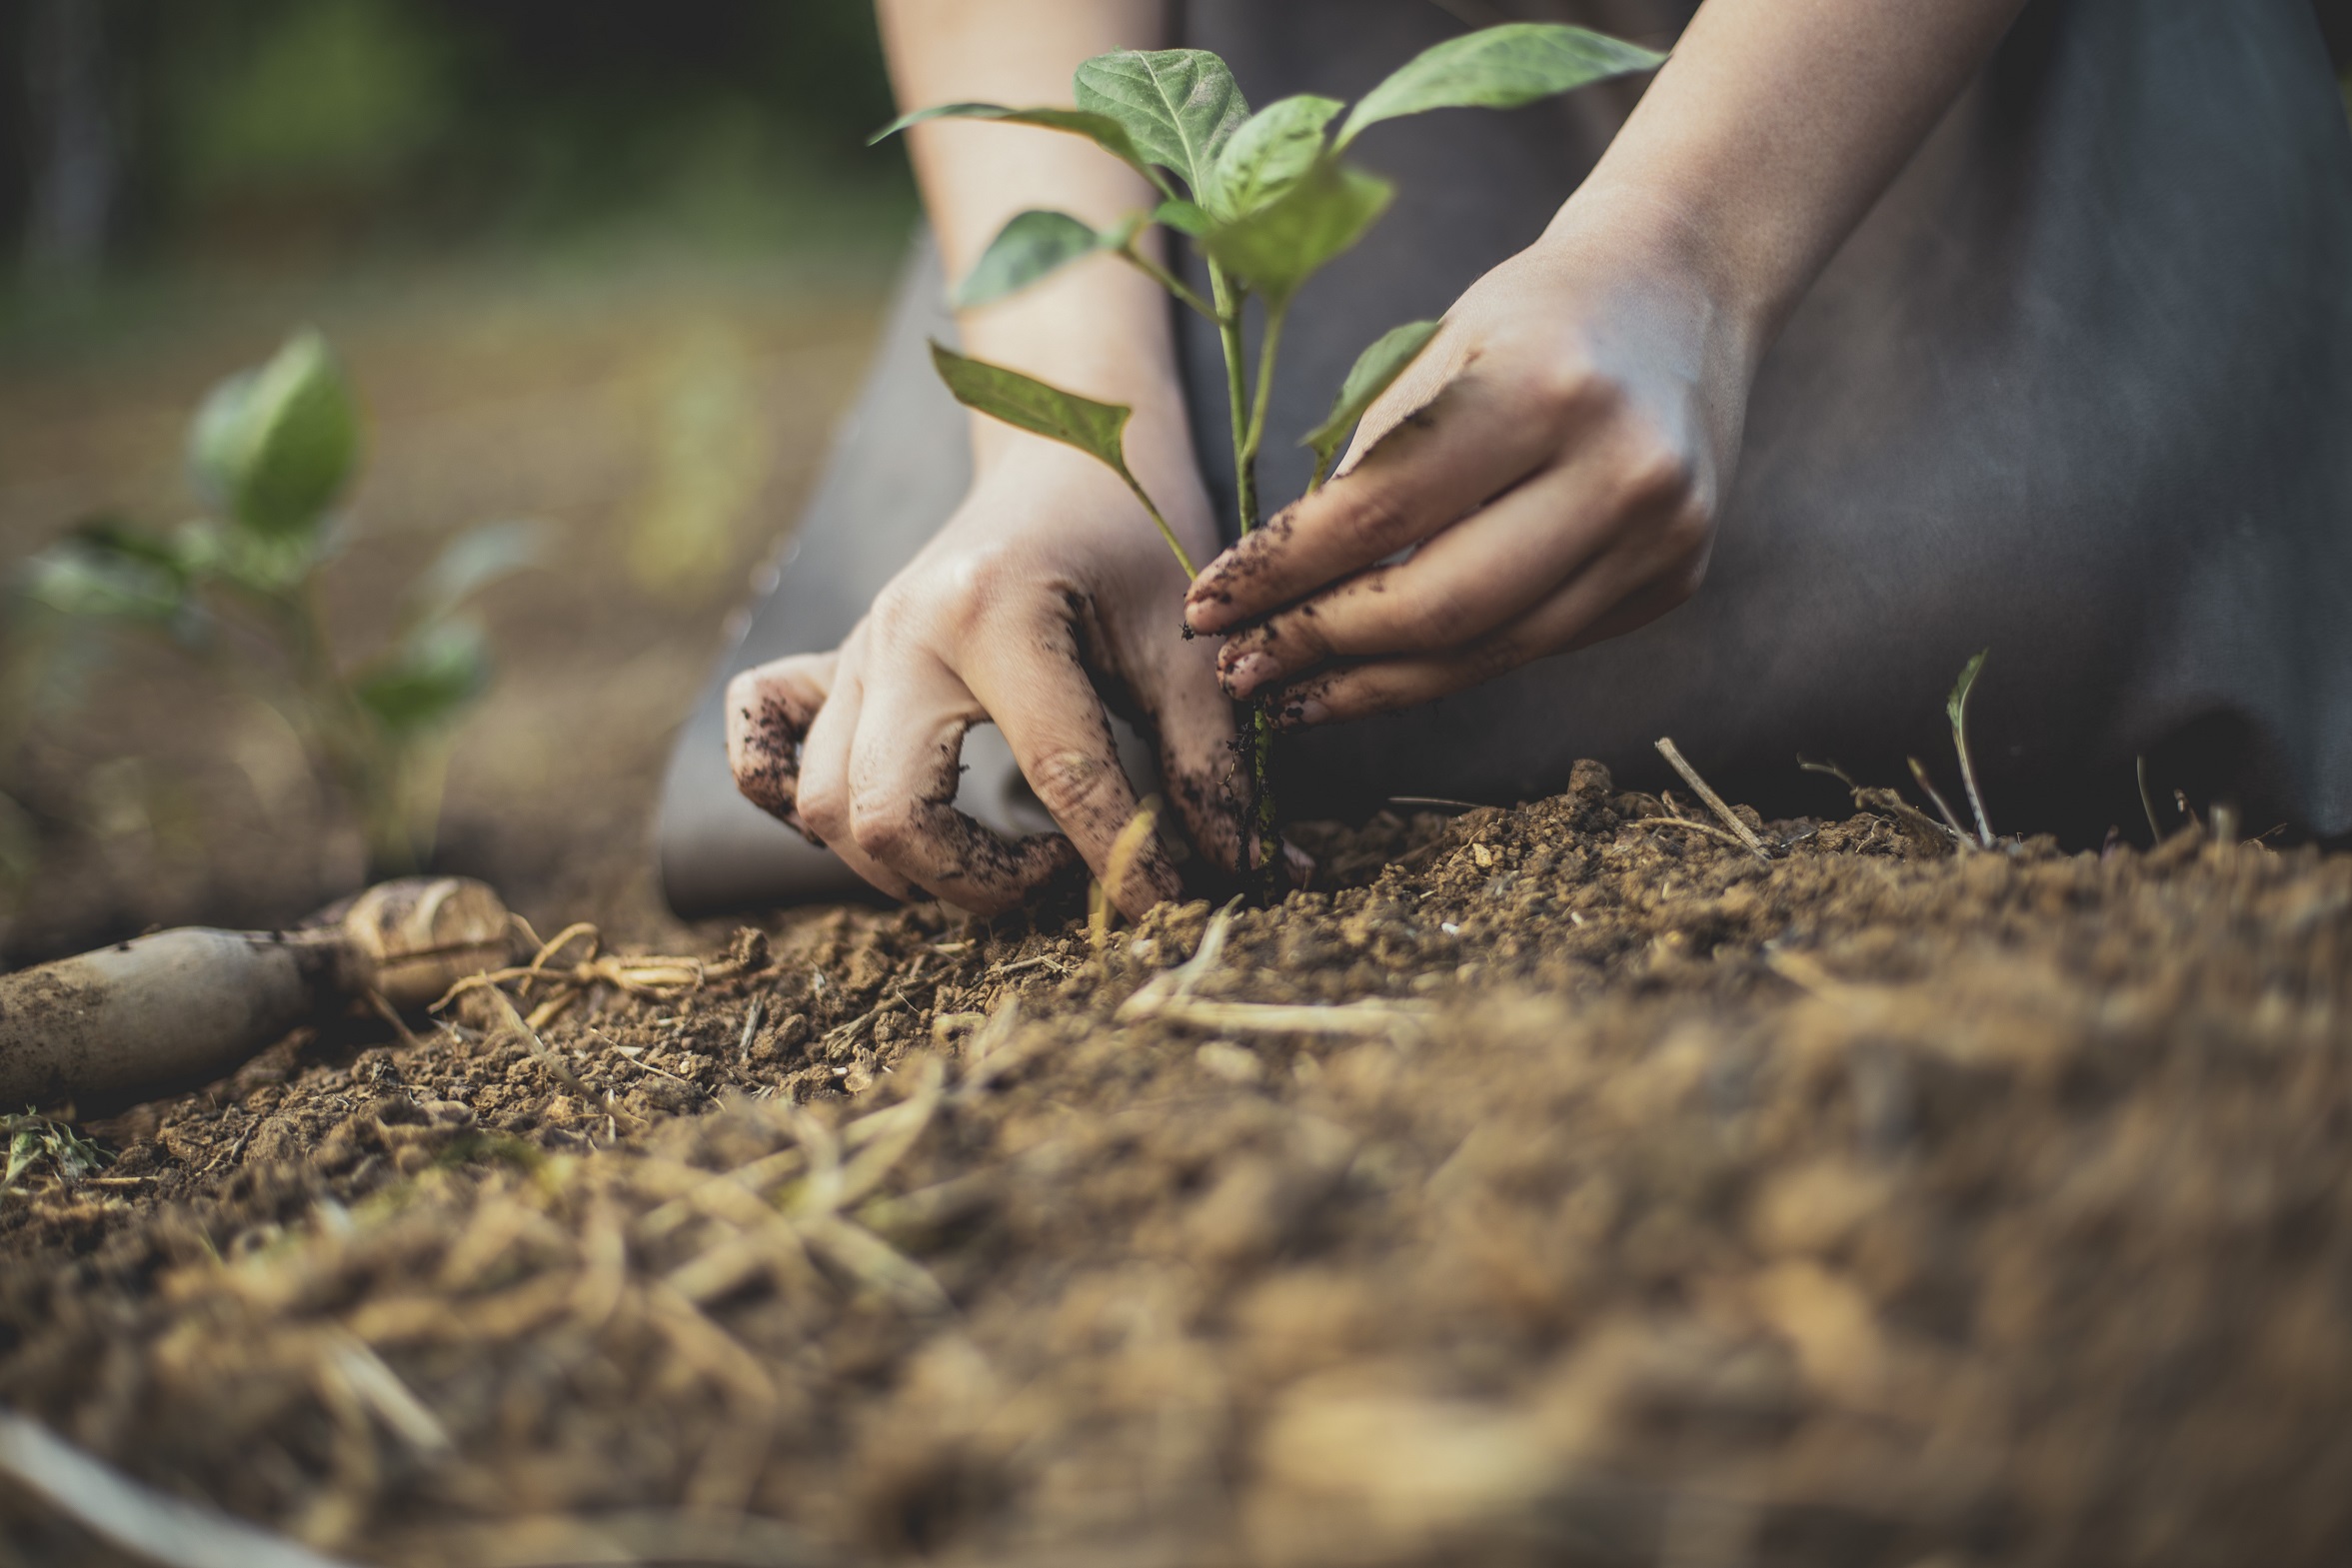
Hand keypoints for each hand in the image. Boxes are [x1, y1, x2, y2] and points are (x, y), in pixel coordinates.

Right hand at [727, 440, 1246, 918]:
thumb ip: (1217, 762)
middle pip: (889, 816)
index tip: (1170, 907)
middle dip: (977, 881)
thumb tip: (1263, 875)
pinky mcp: (831, 665)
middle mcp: (901, 634)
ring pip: (826, 808)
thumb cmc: (1135, 540)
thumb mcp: (1186, 643)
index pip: (1057, 777)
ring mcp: (853, 651)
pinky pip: (762, 746)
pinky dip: (791, 796)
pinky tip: (877, 813)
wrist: (1065, 451)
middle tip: (1054, 872)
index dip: (1122, 864)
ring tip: (996, 851)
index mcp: (996, 613)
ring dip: (906, 864)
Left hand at [1181, 201, 1758, 726]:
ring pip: (1488, 651)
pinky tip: (1378, 674)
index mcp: (1546, 386)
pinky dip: (1445, 667)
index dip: (1282, 572)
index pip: (1381, 512)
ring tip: (1290, 696)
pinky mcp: (1672, 581)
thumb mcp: (1437, 354)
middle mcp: (1620, 469)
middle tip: (1240, 669)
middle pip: (1439, 604)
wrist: (1681, 292)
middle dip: (1321, 646)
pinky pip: (1533, 648)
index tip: (1207, 605)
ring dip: (1373, 685)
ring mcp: (1661, 536)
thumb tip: (1271, 595)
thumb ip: (1366, 470)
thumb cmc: (1530, 317)